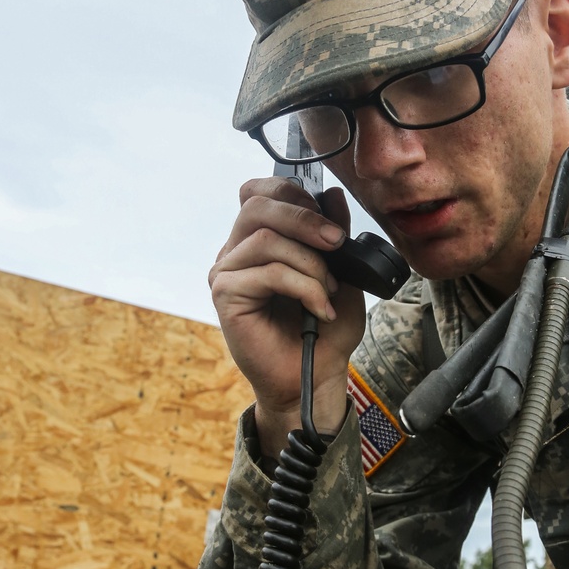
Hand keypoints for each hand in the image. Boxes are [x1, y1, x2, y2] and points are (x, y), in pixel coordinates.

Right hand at [210, 179, 365, 455]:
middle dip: (304, 219)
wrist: (316, 375)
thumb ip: (333, 233)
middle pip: (258, 206)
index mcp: (257, 241)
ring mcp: (227, 274)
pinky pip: (267, 272)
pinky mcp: (226, 296)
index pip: (258, 193)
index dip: (292, 194)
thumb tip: (331, 195)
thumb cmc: (324, 330)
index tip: (328, 220)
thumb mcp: (341, 273)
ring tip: (329, 290)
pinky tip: (319, 308)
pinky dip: (304, 287)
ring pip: (265, 240)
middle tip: (336, 243)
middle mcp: (236, 253)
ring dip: (309, 263)